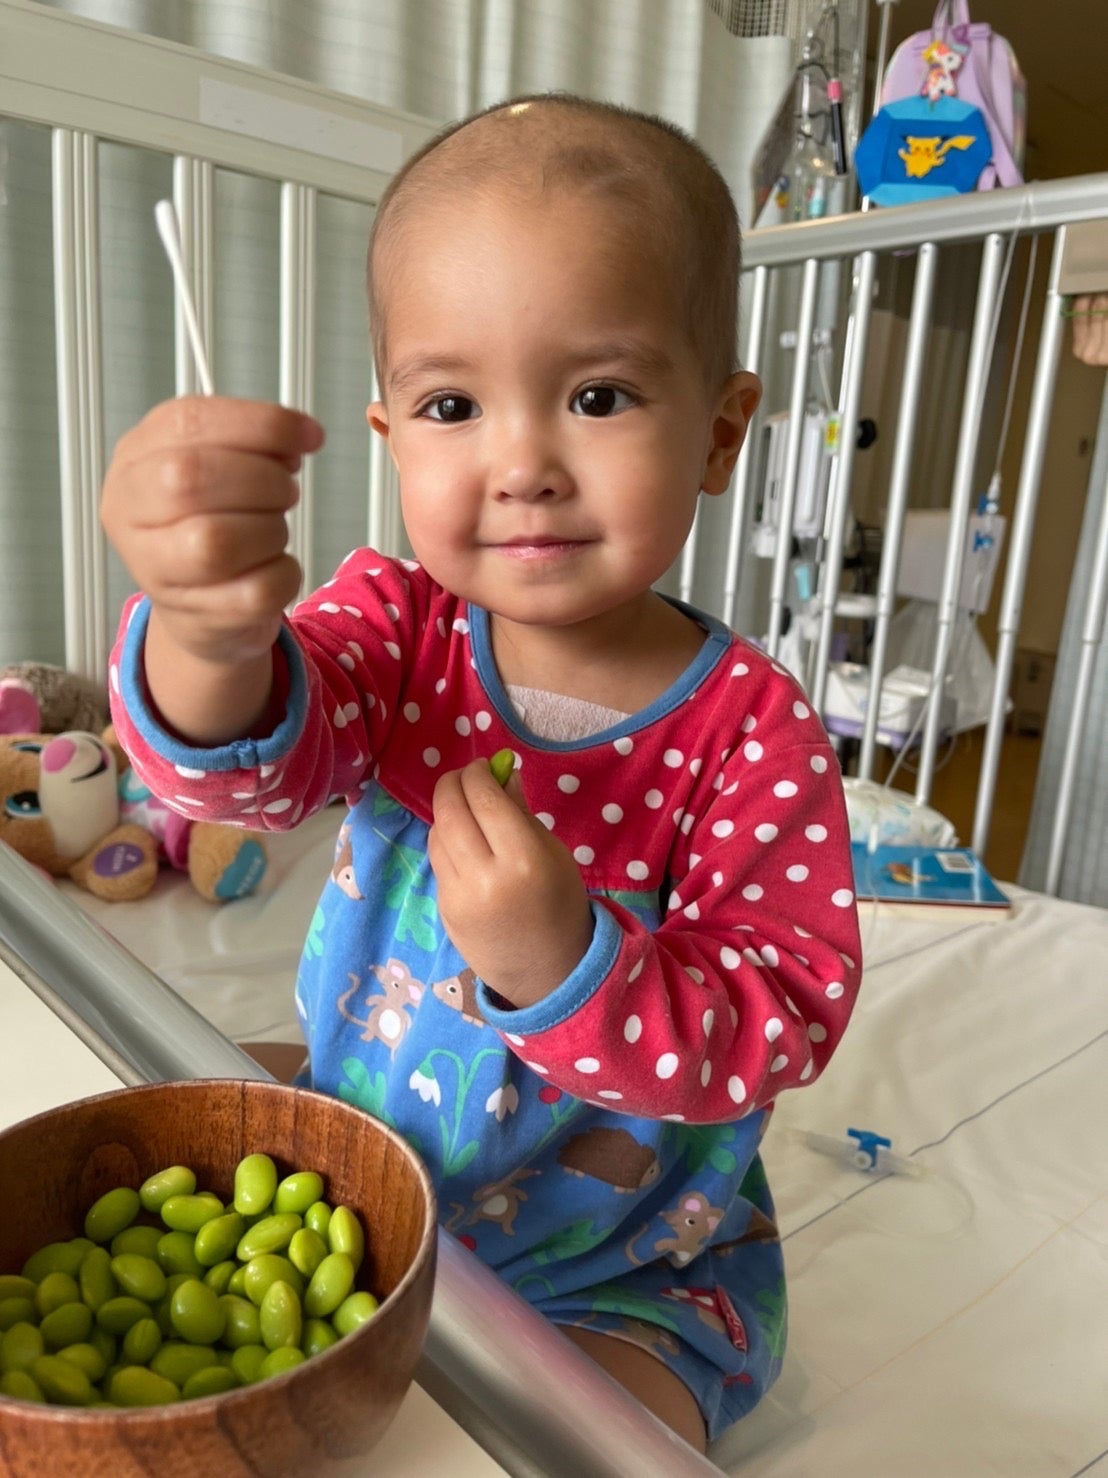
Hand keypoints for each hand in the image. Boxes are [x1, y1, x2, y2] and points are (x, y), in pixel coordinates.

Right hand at [101, 395, 322, 667]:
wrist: (197, 604)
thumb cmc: (209, 520)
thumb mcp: (216, 462)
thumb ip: (250, 439)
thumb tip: (299, 435)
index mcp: (133, 460)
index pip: (189, 423)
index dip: (261, 424)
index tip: (308, 434)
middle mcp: (129, 514)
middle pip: (192, 478)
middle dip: (263, 478)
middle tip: (286, 490)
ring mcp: (154, 572)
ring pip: (218, 540)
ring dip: (271, 529)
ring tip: (272, 528)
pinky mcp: (196, 618)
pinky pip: (256, 591)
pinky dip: (285, 573)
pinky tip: (275, 564)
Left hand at [428, 760, 592, 1008]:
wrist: (548, 971)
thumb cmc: (560, 905)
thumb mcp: (553, 853)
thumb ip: (521, 813)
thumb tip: (500, 773)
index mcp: (522, 859)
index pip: (485, 798)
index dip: (478, 774)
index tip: (482, 767)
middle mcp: (485, 876)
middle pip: (450, 810)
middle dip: (452, 783)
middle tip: (464, 777)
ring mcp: (458, 895)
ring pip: (437, 833)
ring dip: (447, 811)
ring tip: (465, 809)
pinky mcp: (444, 908)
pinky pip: (437, 860)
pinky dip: (446, 840)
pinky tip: (462, 840)